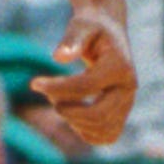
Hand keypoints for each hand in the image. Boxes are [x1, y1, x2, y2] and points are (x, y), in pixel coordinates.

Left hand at [35, 8, 135, 148]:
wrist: (109, 32)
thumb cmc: (90, 28)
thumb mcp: (80, 27)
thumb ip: (71, 41)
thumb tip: (58, 57)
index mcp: (120, 66)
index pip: (86, 87)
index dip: (57, 88)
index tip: (35, 83)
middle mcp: (129, 87)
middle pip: (98, 115)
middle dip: (67, 111)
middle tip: (49, 95)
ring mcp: (128, 102)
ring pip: (102, 130)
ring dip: (74, 122)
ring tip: (60, 102)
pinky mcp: (122, 113)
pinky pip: (106, 136)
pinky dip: (85, 132)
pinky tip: (72, 112)